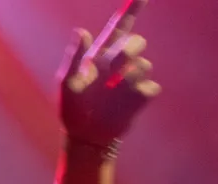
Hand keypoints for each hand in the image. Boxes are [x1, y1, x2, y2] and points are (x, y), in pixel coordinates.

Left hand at [59, 0, 160, 144]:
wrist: (86, 136)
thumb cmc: (72, 109)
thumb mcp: (67, 83)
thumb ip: (74, 57)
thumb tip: (82, 31)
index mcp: (100, 55)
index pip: (119, 27)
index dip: (132, 10)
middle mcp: (118, 64)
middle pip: (136, 42)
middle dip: (129, 50)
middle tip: (114, 66)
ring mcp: (131, 79)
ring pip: (144, 64)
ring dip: (130, 76)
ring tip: (112, 92)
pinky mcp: (141, 96)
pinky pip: (150, 87)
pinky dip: (139, 94)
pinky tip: (124, 104)